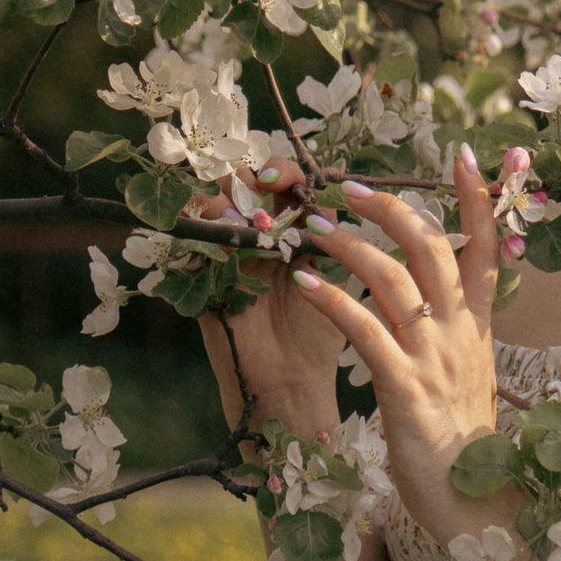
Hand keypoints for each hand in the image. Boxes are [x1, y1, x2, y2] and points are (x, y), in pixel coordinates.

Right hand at [192, 158, 344, 446]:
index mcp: (290, 237)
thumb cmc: (318, 341)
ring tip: (248, 215)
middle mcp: (256, 241)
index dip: (285, 171)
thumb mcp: (337, 284)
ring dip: (230, 198)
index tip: (291, 178)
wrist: (291, 388)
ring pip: (216, 204)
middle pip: (245, 184)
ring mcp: (228, 258)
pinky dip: (205, 227)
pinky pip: (194, 242)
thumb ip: (341, 244)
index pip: (282, 185)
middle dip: (256, 175)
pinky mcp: (205, 281)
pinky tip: (224, 230)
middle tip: (269, 183)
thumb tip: (365, 200)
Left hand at [287, 153, 501, 538]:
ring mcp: (434, 359)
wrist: (477, 505)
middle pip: (431, 246)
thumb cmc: (463, 447)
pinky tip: (304, 282)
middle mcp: (458, 334)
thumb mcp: (467, 378)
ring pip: (392, 277)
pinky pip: (365, 330)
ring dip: (348, 244)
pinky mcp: (404, 390)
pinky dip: (332, 299)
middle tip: (348, 187)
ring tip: (312, 228)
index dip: (477, 199)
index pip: (484, 248)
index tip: (466, 155)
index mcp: (477, 328)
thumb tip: (434, 304)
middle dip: (390, 207)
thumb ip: (453, 335)